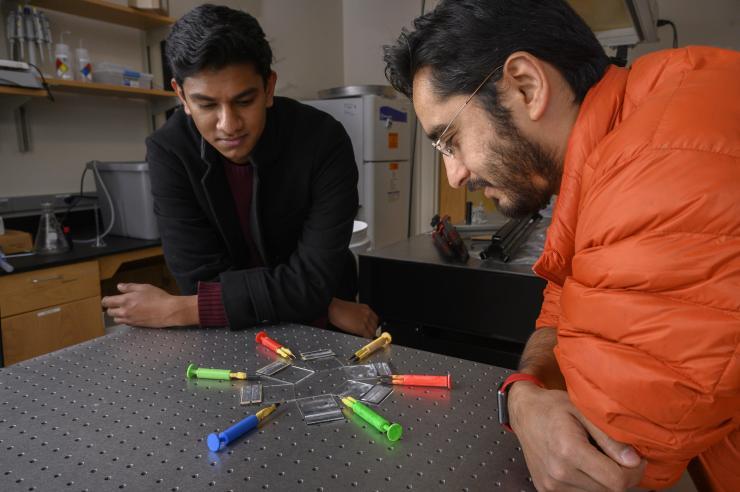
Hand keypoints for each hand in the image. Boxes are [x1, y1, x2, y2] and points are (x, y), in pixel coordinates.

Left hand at [101, 283, 197, 327]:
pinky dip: (125, 319)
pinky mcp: (136, 325)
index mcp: (125, 300)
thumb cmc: (158, 297)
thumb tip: (119, 287)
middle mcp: (124, 312)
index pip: (107, 302)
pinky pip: (125, 323)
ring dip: (118, 315)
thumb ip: (129, 287)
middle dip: (112, 307)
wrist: (168, 311)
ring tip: (125, 310)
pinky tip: (133, 314)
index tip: (108, 298)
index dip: (106, 300)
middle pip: (110, 312)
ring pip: (116, 319)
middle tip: (118, 303)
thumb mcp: (144, 287)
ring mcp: (130, 320)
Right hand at [327, 298, 377, 337]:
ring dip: (369, 334)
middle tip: (366, 333)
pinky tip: (362, 337)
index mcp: (366, 308)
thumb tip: (362, 322)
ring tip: (363, 336)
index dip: (372, 325)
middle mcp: (368, 314)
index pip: (375, 319)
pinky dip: (366, 338)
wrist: (334, 308)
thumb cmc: (340, 309)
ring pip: (373, 331)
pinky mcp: (361, 327)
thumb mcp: (354, 309)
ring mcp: (365, 321)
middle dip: (371, 330)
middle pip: (375, 325)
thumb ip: (361, 315)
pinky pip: (368, 335)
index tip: (369, 328)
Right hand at [509, 383, 645, 490]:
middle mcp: (558, 473)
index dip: (634, 472)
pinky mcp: (546, 490)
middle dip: (620, 475)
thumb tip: (633, 461)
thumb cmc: (553, 407)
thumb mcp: (583, 411)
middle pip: (608, 491)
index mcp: (568, 451)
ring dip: (604, 481)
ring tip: (596, 457)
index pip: (616, 480)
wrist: (524, 413)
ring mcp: (551, 485)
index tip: (636, 459)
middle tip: (617, 456)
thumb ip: (609, 437)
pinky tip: (583, 465)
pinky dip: (589, 483)